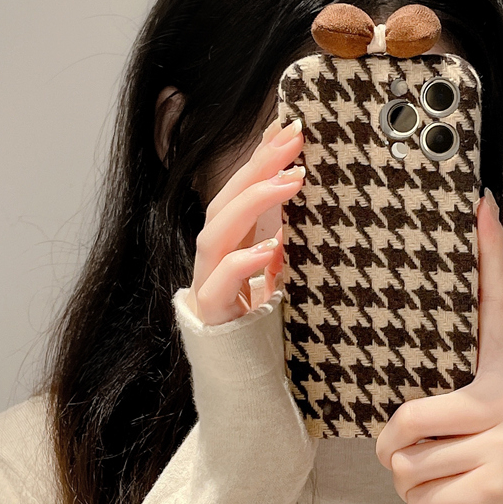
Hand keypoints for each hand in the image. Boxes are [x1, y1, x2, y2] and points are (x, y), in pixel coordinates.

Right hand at [185, 117, 304, 325]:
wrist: (238, 377)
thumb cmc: (259, 324)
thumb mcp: (274, 278)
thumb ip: (277, 247)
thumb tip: (293, 213)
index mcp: (230, 247)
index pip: (239, 191)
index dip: (259, 157)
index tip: (288, 126)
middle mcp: (214, 259)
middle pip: (226, 201)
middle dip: (257, 166)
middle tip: (293, 138)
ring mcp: (208, 284)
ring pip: (216, 232)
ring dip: (252, 201)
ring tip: (290, 181)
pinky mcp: (213, 314)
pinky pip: (221, 283)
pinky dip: (243, 262)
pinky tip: (271, 247)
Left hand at [375, 189, 502, 503]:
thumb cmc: (494, 467)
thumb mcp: (479, 428)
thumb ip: (445, 409)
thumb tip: (397, 425)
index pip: (495, 310)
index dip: (489, 257)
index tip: (481, 206)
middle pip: (405, 417)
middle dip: (393, 452)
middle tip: (415, 463)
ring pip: (407, 463)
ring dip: (411, 488)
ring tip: (444, 490)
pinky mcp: (497, 480)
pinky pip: (420, 497)